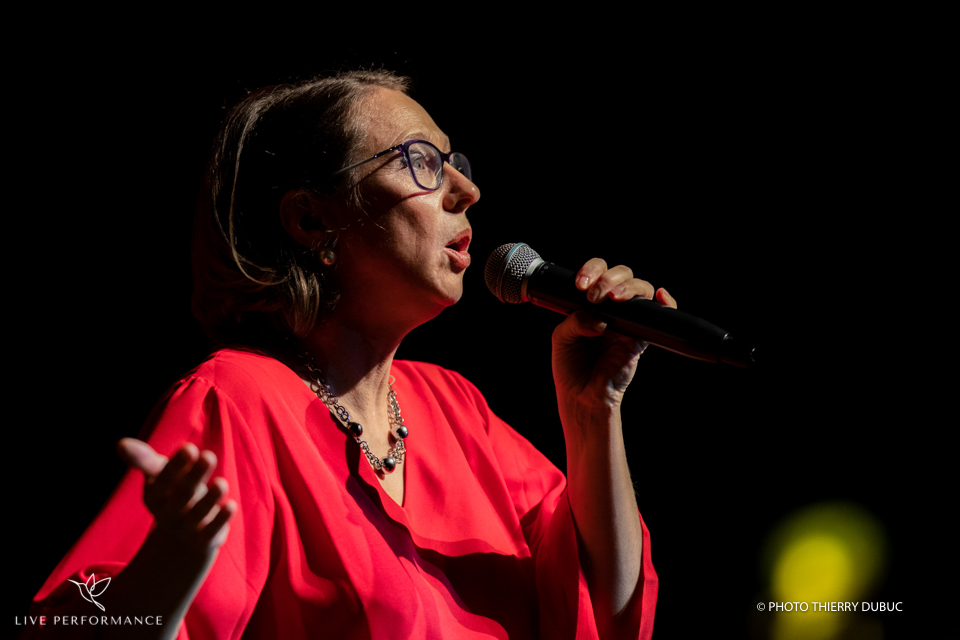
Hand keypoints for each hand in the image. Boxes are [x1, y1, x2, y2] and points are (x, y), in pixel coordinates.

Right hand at [117, 438, 234, 552]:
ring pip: (199, 513)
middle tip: (208, 456)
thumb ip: (144, 460)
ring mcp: (186, 529)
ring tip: (222, 483)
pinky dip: (221, 519)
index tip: (189, 447)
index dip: (176, 465)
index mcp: (154, 495)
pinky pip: (212, 531)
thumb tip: (120, 444)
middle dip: (195, 475)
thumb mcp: (158, 475)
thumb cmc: (172, 491)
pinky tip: (230, 505)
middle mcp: (167, 513)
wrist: (183, 534)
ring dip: (211, 498)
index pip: (163, 479)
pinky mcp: (204, 540)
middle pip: (183, 493)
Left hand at [551, 259, 676, 426]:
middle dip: (609, 278)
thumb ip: (575, 320)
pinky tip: (661, 297)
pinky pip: (658, 316)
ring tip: (615, 298)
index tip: (581, 284)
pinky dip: (665, 303)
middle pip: (622, 276)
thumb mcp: (562, 338)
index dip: (592, 270)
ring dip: (629, 287)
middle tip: (595, 296)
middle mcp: (611, 309)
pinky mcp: (641, 336)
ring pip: (640, 289)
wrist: (582, 396)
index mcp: (590, 304)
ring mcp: (628, 321)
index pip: (597, 274)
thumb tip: (598, 316)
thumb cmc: (570, 368)